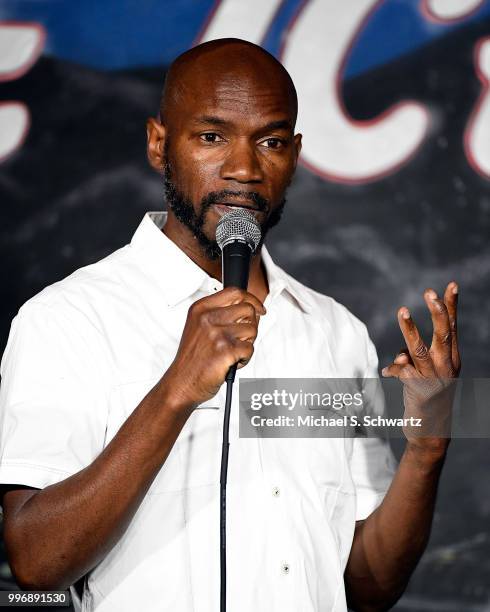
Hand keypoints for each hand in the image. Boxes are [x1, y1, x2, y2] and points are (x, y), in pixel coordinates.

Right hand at [162, 287, 265, 410]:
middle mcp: (208, 318)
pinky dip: (245, 358)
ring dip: (247, 343)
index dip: (252, 299)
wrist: (181, 383)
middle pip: (248, 309)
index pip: (235, 292)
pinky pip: (250, 349)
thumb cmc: (192, 359)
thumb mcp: (198, 327)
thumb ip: (219, 313)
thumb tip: (249, 308)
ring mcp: (217, 334)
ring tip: (231, 352)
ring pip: (252, 330)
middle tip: (241, 338)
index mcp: (200, 309)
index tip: (259, 308)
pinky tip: (232, 362)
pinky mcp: (226, 350)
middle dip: (251, 325)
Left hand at [382, 282, 459, 454]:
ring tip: (402, 310)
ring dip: (410, 329)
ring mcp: (435, 380)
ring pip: (420, 350)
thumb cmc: (426, 398)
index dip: (451, 306)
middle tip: (428, 291)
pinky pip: (403, 373)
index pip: (452, 328)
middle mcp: (447, 367)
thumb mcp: (424, 374)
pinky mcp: (420, 392)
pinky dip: (395, 369)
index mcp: (451, 359)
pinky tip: (388, 372)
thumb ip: (412, 358)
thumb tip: (399, 358)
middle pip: (443, 335)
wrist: (431, 434)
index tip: (451, 284)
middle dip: (437, 312)